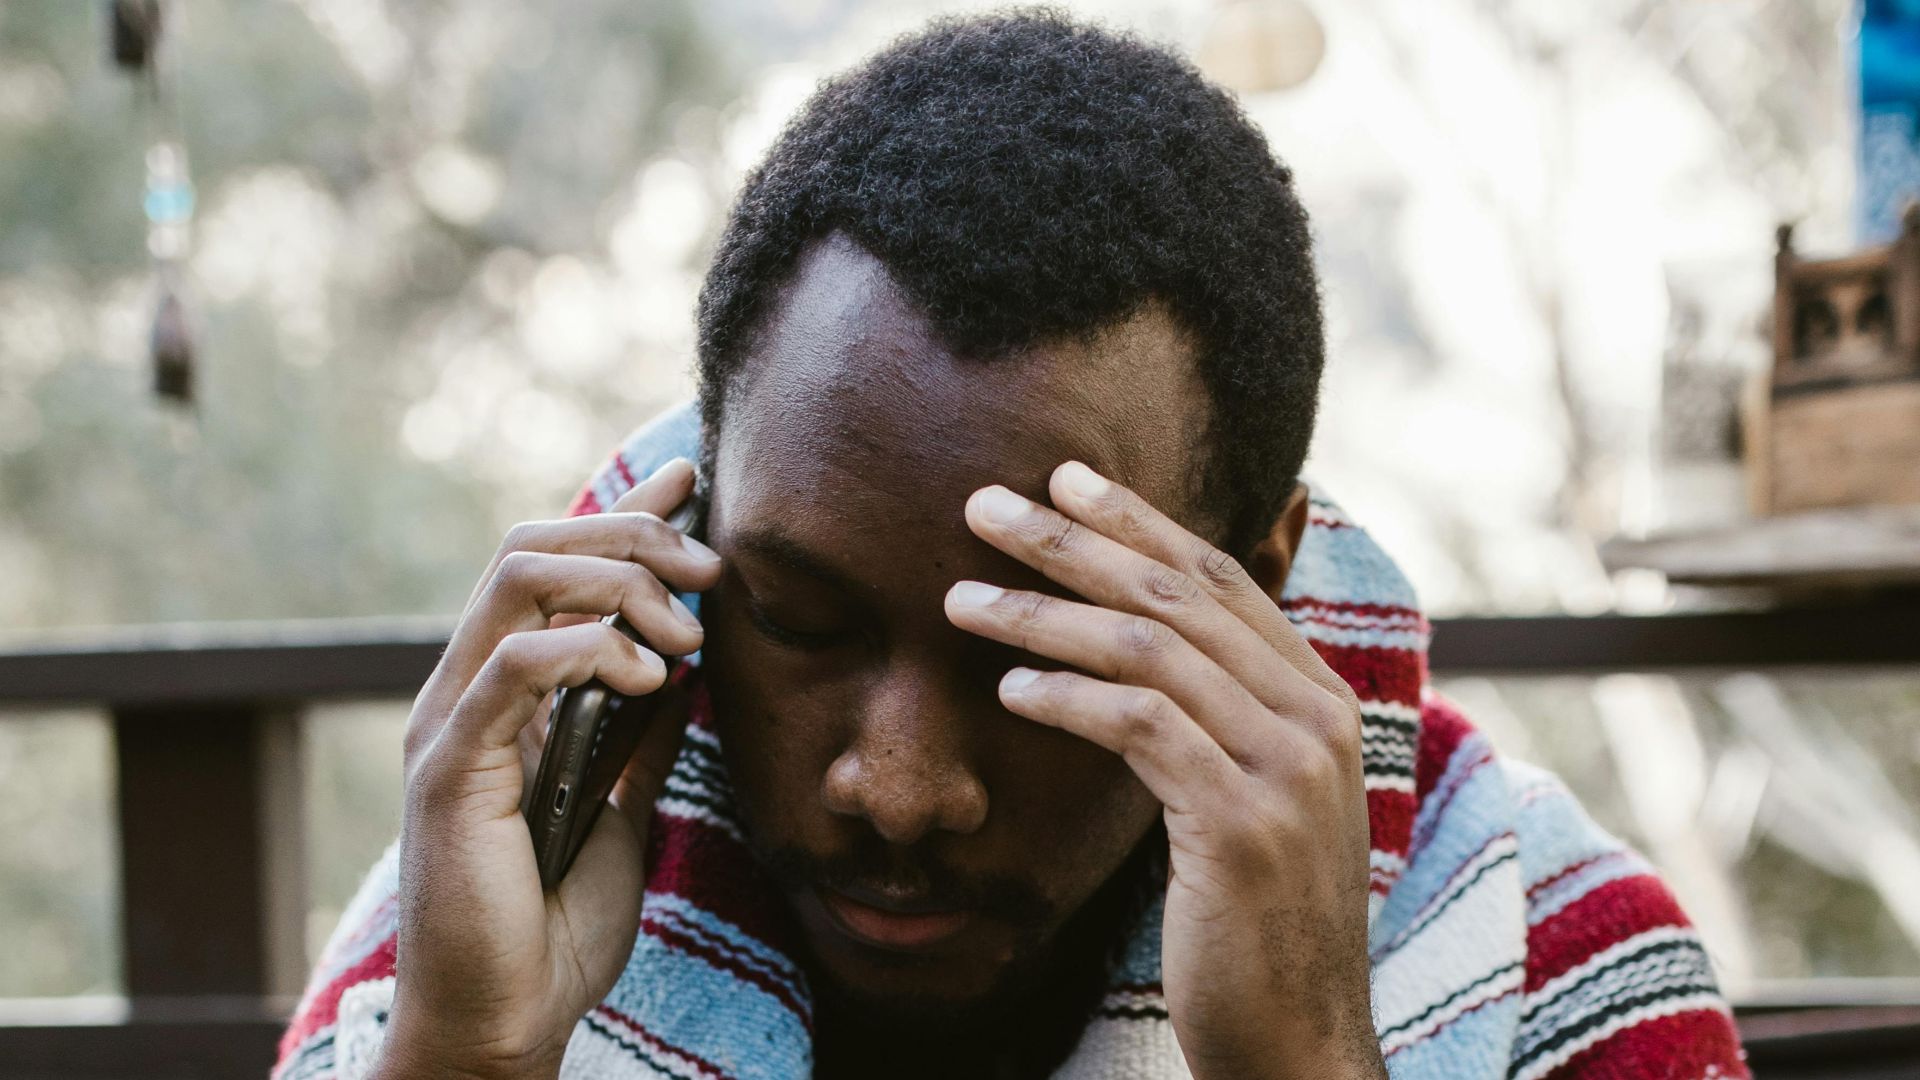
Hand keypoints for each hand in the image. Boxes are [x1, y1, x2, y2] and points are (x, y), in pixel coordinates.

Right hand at [379, 458, 722, 1079]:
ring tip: (687, 641)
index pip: (553, 561)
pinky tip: (651, 683)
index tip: (691, 481)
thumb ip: (640, 732)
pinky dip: (589, 651)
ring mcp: (450, 722)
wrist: (508, 1017)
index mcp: (503, 690)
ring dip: (620, 585)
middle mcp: (466, 688)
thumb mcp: (621, 805)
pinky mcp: (450, 768)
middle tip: (710, 577)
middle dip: (634, 536)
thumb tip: (689, 664)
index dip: (623, 510)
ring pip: (519, 578)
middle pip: (534, 545)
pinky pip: (510, 666)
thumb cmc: (555, 921)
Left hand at [943, 462, 1384, 1079]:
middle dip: (1074, 541)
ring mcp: (1289, 768)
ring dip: (1044, 615)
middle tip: (985, 505)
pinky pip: (1142, 727)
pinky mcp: (1244, 822)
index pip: (1221, 578)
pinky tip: (1011, 688)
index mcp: (1321, 700)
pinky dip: (1069, 697)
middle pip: (1180, 594)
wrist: (1301, 1044)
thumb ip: (1220, 724)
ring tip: (959, 600)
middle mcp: (1317, 717)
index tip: (1066, 479)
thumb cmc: (1258, 925)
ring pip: (1152, 648)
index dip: (1140, 521)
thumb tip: (1143, 662)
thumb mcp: (1253, 803)